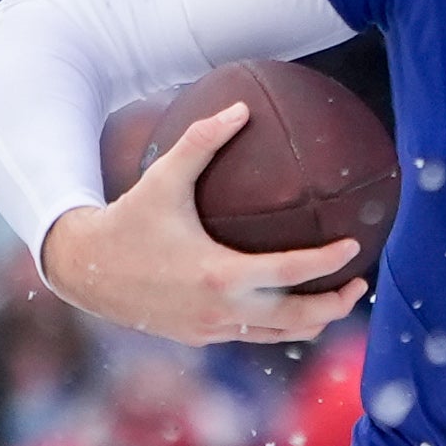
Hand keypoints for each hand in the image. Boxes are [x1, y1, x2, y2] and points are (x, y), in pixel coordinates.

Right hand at [41, 102, 365, 345]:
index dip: (328, 262)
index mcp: (220, 274)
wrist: (86, 271)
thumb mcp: (163, 178)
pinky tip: (288, 300)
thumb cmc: (128, 220)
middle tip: (359, 282)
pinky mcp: (202, 338)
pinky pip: (252, 335)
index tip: (354, 246)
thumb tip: (240, 107)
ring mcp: (213, 329)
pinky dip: (278, 324)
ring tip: (334, 298)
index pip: (290, 272)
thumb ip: (202, 141)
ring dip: (312, 320)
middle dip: (335, 305)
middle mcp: (221, 310)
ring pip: (278, 336)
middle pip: (297, 319)